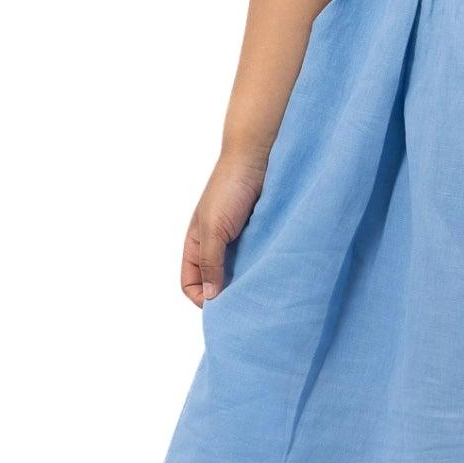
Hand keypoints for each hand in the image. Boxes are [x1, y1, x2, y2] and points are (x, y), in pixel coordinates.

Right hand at [180, 150, 268, 307]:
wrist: (258, 157)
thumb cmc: (229, 188)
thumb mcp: (213, 229)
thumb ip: (210, 263)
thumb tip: (211, 298)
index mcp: (195, 244)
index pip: (190, 282)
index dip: (201, 297)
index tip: (221, 305)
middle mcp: (215, 244)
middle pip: (216, 281)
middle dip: (227, 294)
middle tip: (245, 303)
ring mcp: (238, 240)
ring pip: (239, 272)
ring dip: (247, 281)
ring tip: (261, 289)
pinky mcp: (260, 234)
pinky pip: (259, 258)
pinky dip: (263, 266)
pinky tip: (272, 271)